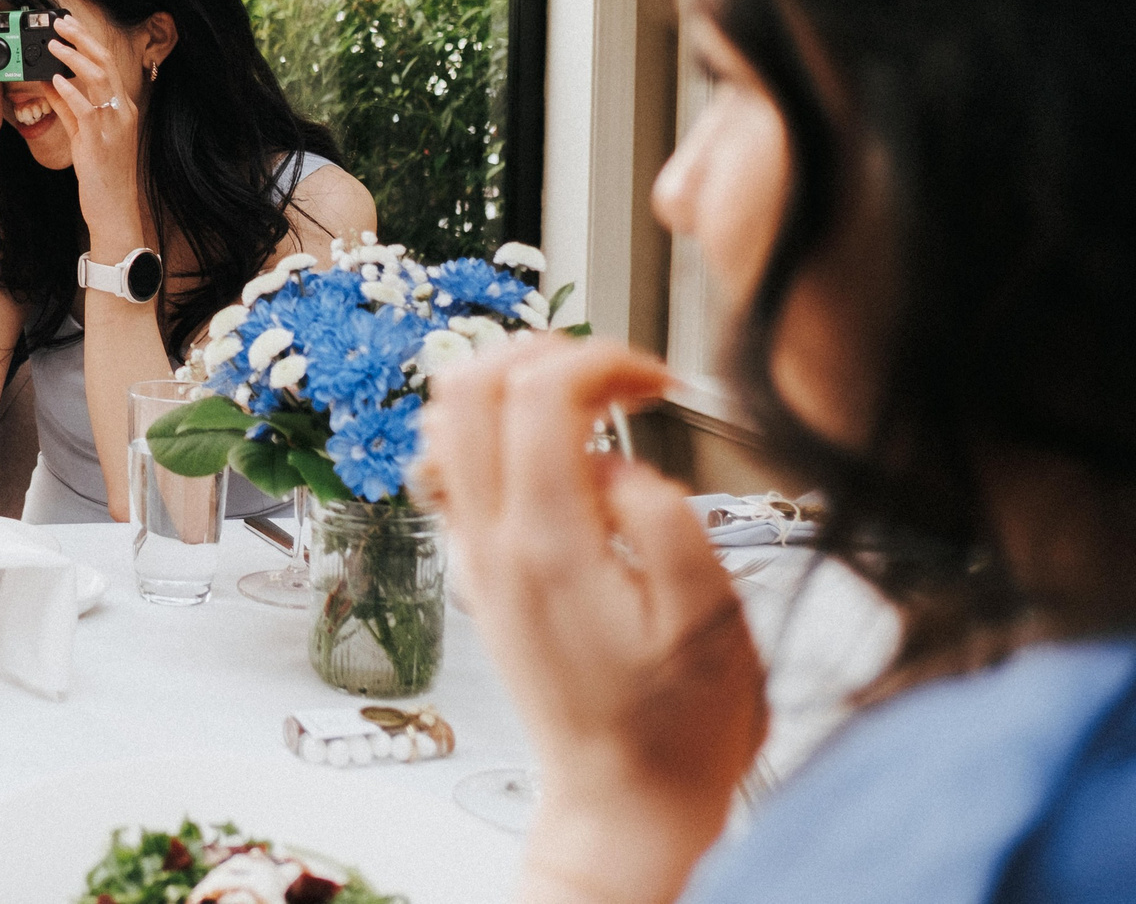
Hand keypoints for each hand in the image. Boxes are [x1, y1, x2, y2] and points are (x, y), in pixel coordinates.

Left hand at [46, 12, 145, 252]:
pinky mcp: (101, 142)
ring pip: (98, 80)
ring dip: (75, 58)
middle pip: (105, 62)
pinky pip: (87, 110)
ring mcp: (114, 126)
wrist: (114, 210)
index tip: (66, 25)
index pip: (106, 63)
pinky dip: (71, 92)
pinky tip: (55, 81)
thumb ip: (69, 107)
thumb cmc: (101, 175)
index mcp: (121, 108)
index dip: (86, 41)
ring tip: (53, 45)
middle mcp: (122, 111)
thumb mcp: (84, 135)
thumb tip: (50, 81)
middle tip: (59, 22)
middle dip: (81, 38)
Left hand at [418, 340, 765, 903]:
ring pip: (444, 421)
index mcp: (550, 543)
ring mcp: (474, 554)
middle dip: (541, 351)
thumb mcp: (711, 619)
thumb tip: (616, 461)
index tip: (658, 381)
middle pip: (466, 386)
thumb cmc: (679, 727)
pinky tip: (552, 452)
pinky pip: (451, 470)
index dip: (602, 359)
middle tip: (615, 376)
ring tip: (582, 398)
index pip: (537, 393)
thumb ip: (666, 517)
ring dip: (507, 384)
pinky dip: (490, 432)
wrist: (623, 803)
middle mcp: (493, 541)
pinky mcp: (477, 571)